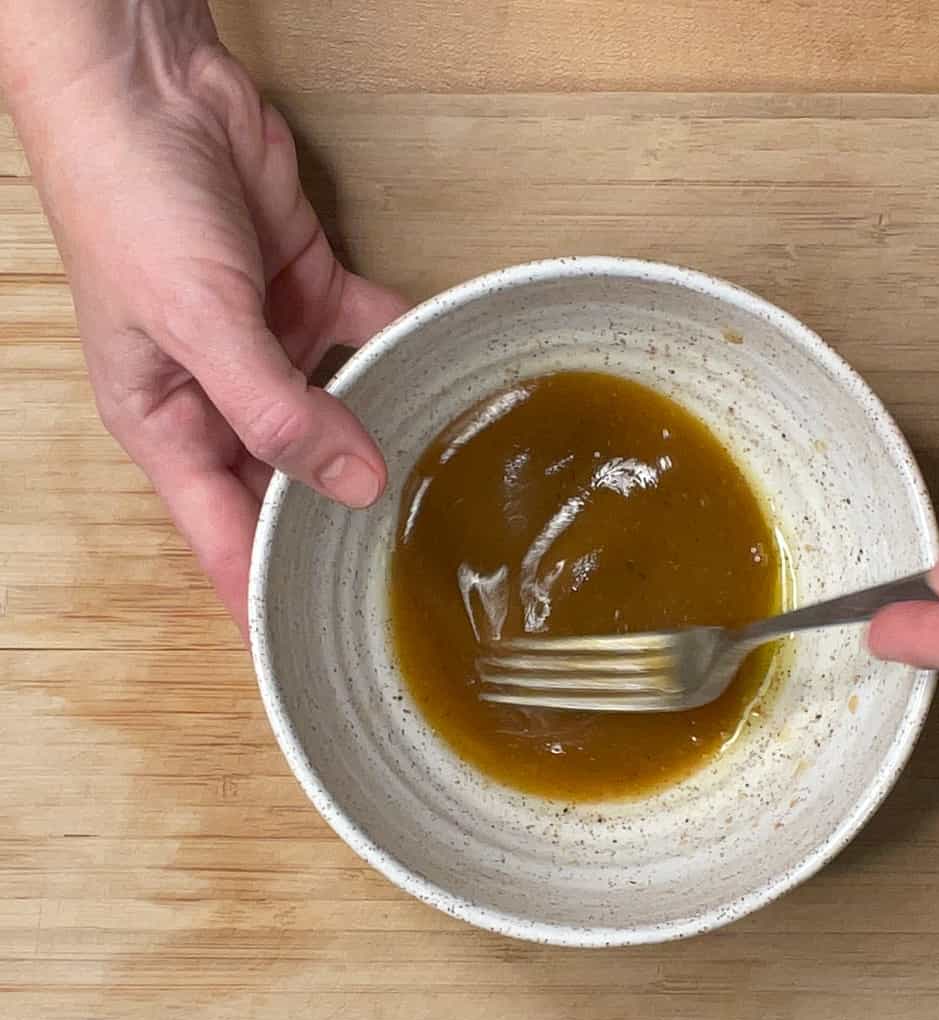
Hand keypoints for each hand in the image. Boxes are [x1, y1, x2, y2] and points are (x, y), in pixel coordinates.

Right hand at [8, 12, 404, 635]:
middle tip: (398, 579)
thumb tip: (353, 481)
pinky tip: (442, 383)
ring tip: (438, 497)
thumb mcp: (197, 325)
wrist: (152, 86)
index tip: (303, 649)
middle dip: (332, 528)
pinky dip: (400, 355)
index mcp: (166, 424)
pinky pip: (367, 339)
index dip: (258, 594)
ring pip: (334, 418)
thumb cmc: (132, 203)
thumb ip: (275, 410)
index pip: (217, 534)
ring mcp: (268, 348)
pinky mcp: (309, 296)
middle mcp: (219, 398)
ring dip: (377, 444)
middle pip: (284, 486)